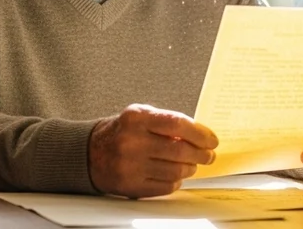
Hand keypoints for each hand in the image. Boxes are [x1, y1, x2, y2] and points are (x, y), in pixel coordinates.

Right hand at [88, 104, 217, 197]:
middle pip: (180, 150)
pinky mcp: (131, 186)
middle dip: (201, 154)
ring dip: (190, 168)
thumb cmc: (122, 131)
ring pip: (176, 171)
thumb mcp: (140, 115)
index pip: (178, 124)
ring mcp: (131, 166)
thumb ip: (167, 121)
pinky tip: (176, 174)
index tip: (212, 140)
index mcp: (136, 119)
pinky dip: (176, 181)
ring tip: (192, 164)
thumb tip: (200, 135)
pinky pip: (166, 186)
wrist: (90, 152)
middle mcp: (132, 142)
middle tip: (208, 155)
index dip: (200, 133)